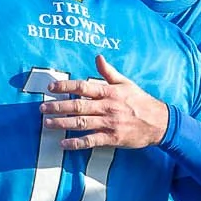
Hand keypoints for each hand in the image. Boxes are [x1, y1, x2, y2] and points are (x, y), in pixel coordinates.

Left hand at [42, 53, 170, 150]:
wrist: (159, 122)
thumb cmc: (140, 101)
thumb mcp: (126, 83)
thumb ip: (109, 72)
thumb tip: (97, 57)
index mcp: (109, 92)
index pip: (83, 87)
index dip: (65, 86)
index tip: (51, 87)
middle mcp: (107, 107)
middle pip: (78, 106)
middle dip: (58, 106)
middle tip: (42, 108)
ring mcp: (109, 123)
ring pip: (81, 123)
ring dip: (62, 123)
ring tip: (47, 123)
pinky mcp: (112, 138)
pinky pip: (91, 141)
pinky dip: (76, 143)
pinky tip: (63, 144)